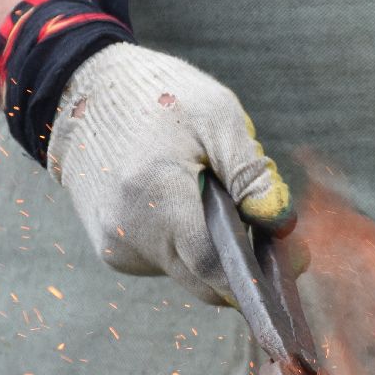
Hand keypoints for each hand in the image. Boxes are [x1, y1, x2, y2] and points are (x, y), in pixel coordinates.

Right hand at [47, 43, 292, 304]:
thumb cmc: (157, 97)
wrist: (83, 94)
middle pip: (201, 279)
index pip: (211, 266)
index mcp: (156, 195)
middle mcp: (129, 231)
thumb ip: (250, 172)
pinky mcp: (110, 249)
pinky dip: (184, 245)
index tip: (290, 266)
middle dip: (241, 268)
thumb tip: (280, 221)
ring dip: (211, 253)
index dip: (254, 276)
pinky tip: (186, 207)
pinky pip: (163, 262)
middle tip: (273, 240)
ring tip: (219, 206)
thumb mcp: (217, 116)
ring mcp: (116, 245)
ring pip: (184, 273)